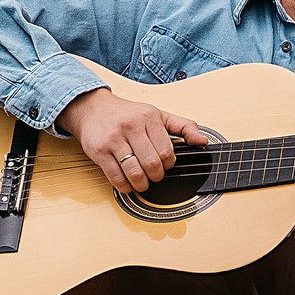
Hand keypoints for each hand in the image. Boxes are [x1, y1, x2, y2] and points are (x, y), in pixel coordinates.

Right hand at [61, 88, 211, 193]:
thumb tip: (202, 141)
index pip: (166, 151)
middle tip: (155, 176)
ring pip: (134, 171)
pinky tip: (128, 184)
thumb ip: (184, 127)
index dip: (169, 164)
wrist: (92, 108)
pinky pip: (115, 176)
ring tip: (143, 183)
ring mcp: (113, 139)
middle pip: (152, 163)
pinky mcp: (99, 151)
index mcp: (148, 117)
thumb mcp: (159, 115)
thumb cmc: (128, 114)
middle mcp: (130, 126)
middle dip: (157, 176)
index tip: (166, 165)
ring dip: (142, 184)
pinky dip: (125, 186)